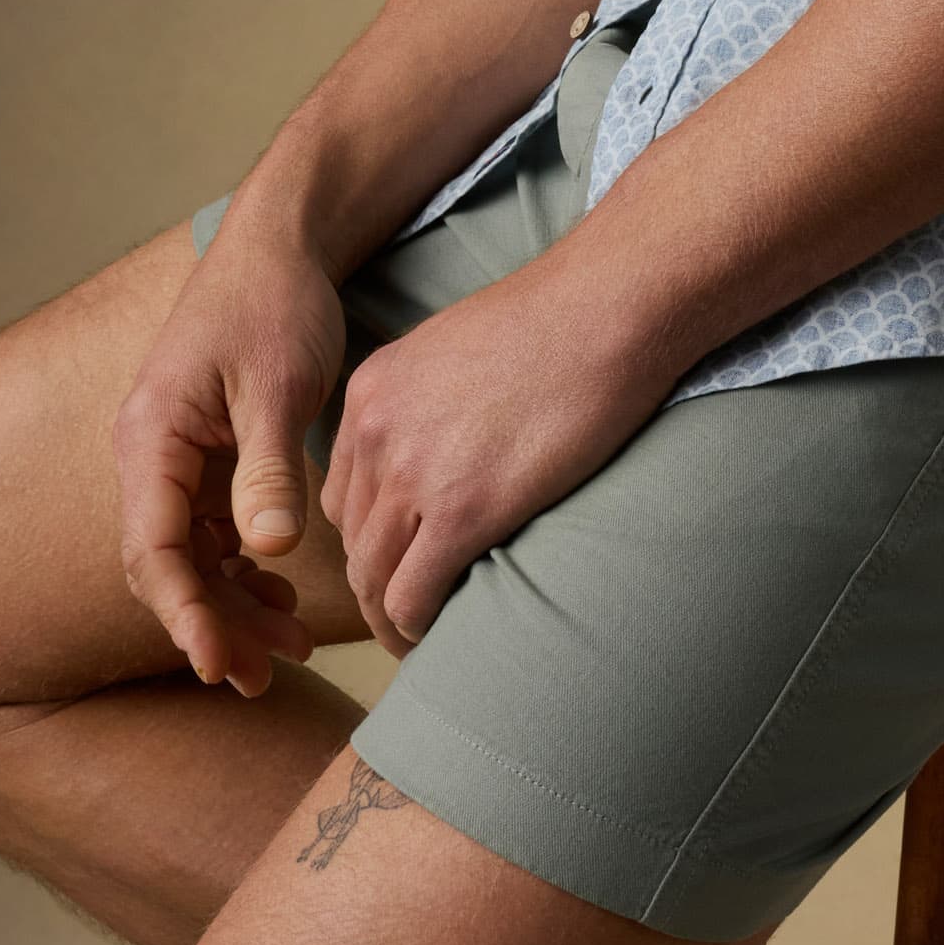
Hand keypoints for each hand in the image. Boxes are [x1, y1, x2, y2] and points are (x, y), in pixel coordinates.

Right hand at [113, 237, 349, 698]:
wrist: (283, 245)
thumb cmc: (275, 303)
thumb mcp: (278, 384)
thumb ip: (268, 468)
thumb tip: (266, 550)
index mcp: (154, 436)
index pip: (153, 548)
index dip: (182, 614)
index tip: (216, 664)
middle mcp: (153, 454)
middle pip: (168, 566)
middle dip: (211, 626)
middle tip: (262, 678)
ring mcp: (179, 459)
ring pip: (193, 557)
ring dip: (232, 606)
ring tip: (288, 651)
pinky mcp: (209, 458)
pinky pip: (214, 533)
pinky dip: (244, 572)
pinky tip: (282, 600)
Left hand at [319, 260, 677, 656]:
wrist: (602, 309)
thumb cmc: (554, 322)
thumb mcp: (455, 350)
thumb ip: (426, 403)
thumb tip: (442, 451)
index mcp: (371, 394)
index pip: (341, 495)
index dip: (371, 540)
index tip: (403, 562)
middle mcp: (375, 433)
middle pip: (352, 543)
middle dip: (378, 586)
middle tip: (412, 616)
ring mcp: (413, 474)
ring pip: (373, 579)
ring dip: (394, 618)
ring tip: (426, 635)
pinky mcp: (462, 511)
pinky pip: (412, 597)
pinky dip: (418, 629)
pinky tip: (444, 632)